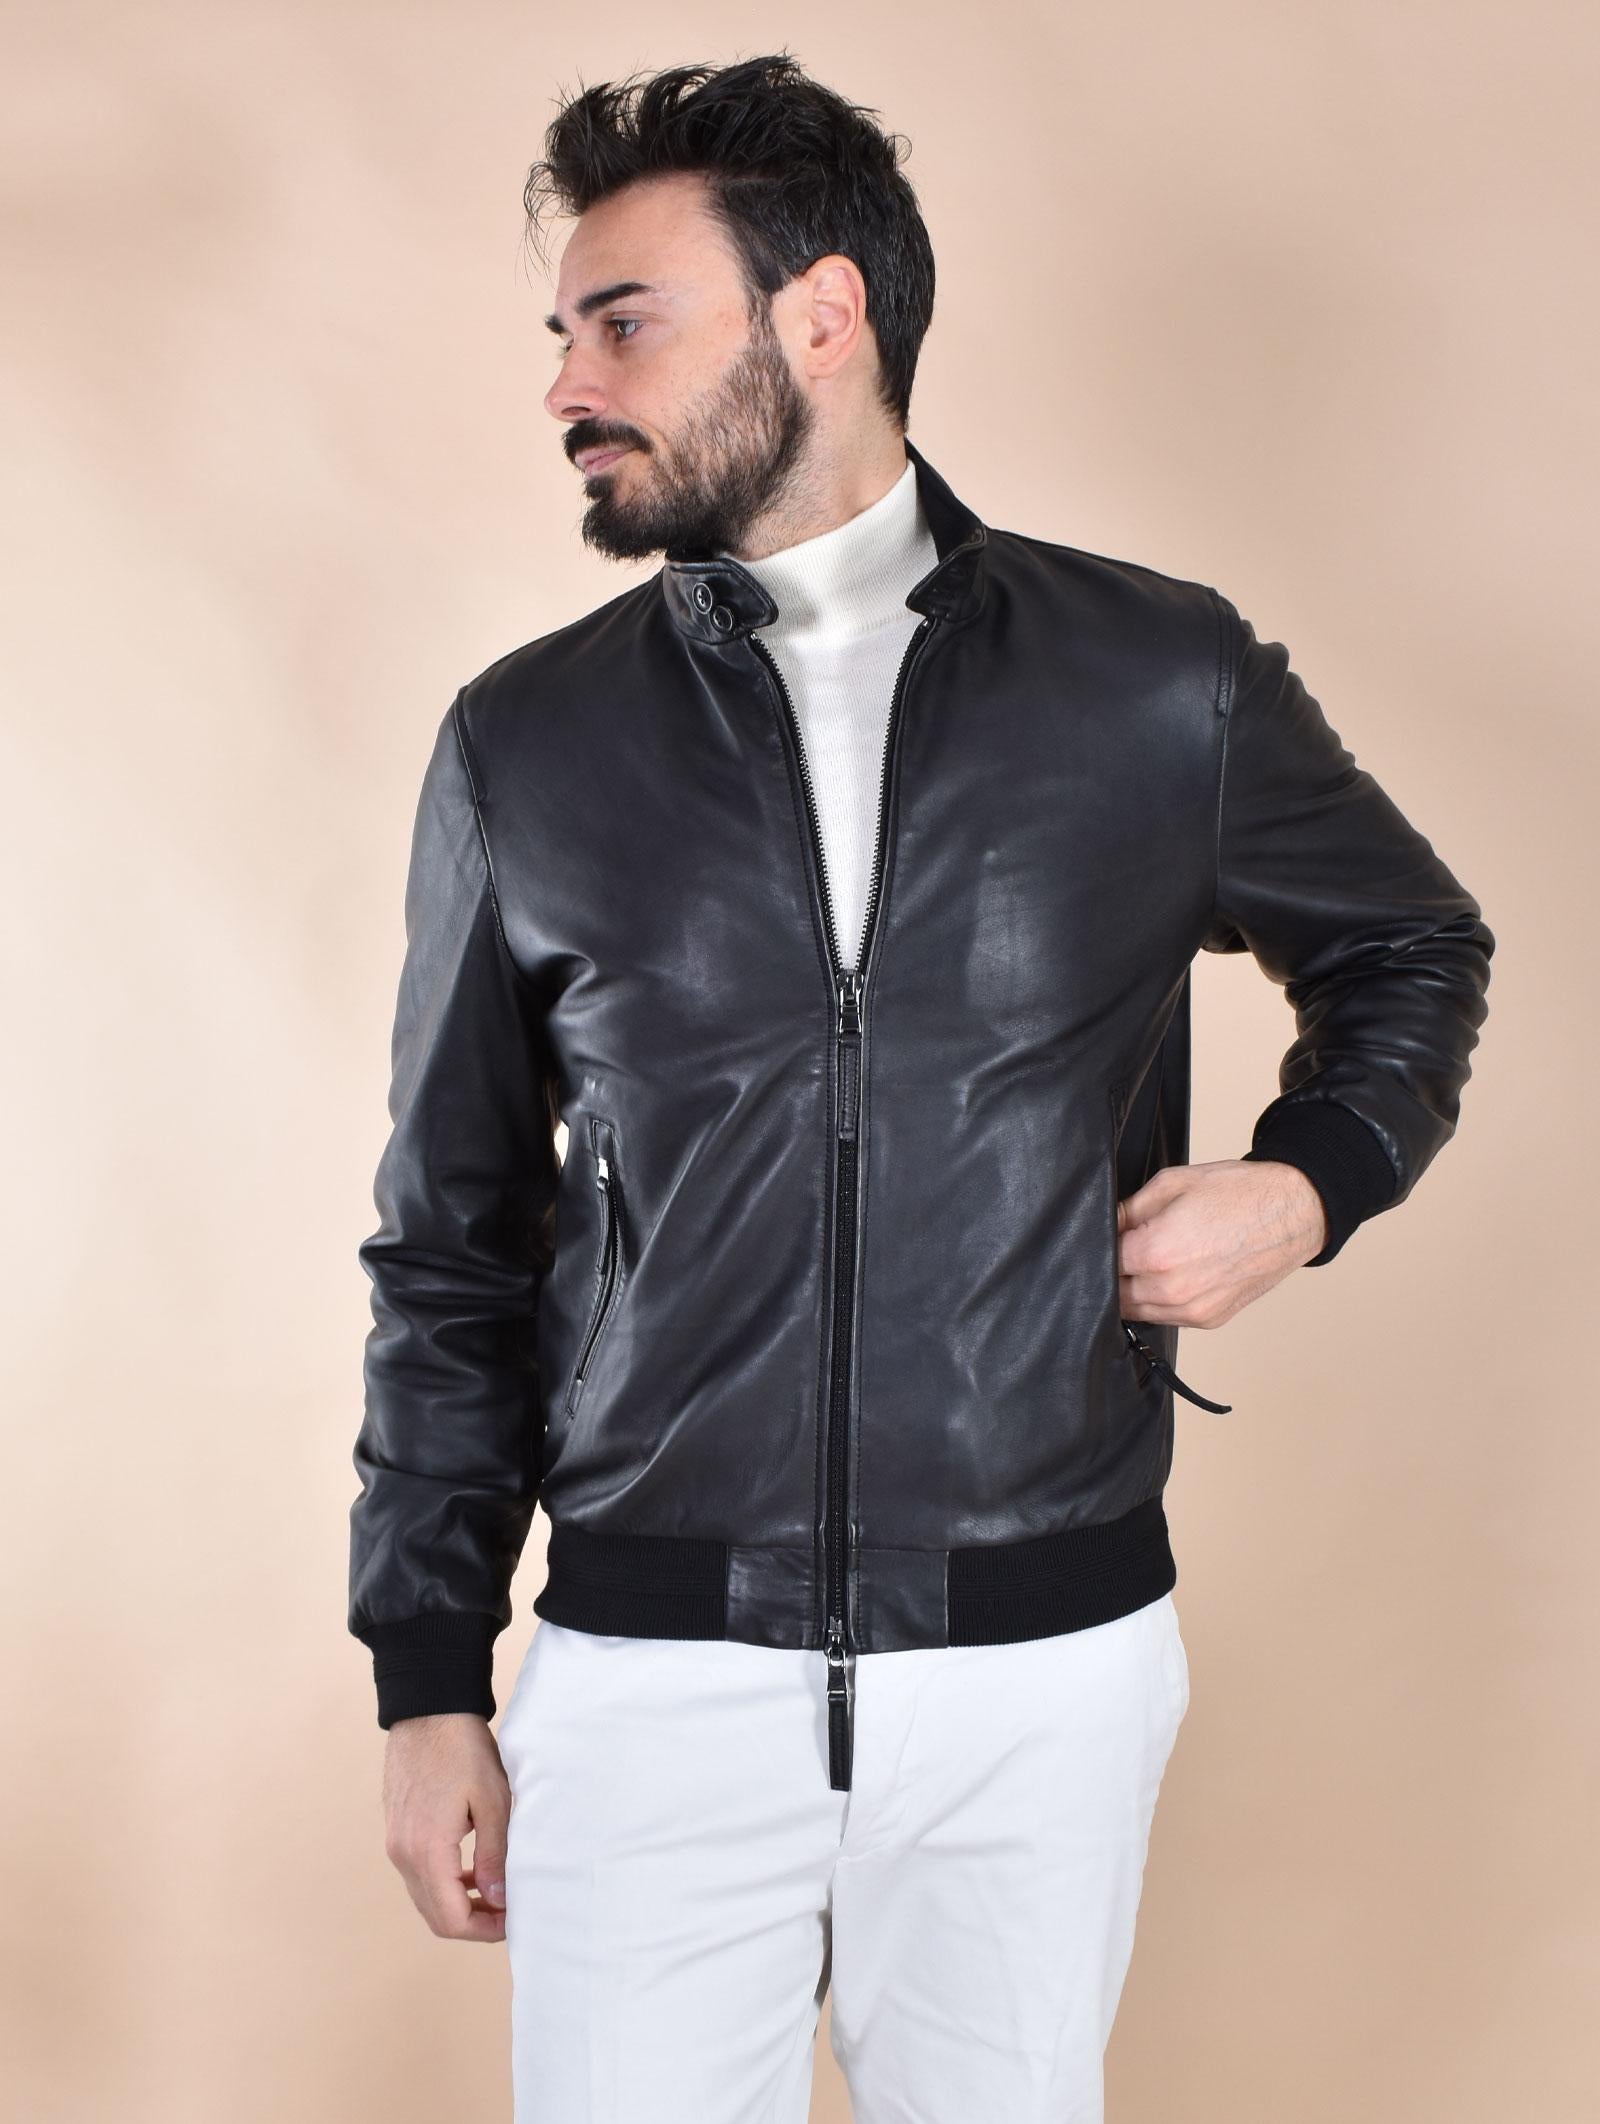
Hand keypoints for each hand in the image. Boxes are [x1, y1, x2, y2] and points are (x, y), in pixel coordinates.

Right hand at [380, 1713, 510, 1940]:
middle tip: (507, 1912)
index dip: (484, 1929)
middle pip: (434, 1915)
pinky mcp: (396, 1830)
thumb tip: (497, 1900)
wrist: (427, 1710)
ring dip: (457, 1902)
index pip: (450, 1918)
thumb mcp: (491, 1801)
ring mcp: (395, 1843)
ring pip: (424, 1896)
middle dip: (473, 1922)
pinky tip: (470, 1869)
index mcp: (427, 1851)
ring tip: (494, 1892)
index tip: (513, 1919)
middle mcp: (403, 1854)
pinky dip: (443, 1882)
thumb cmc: (463, 1749)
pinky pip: (417, 1873)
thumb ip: (494, 1855)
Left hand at [1116, 1158, 1328, 1328]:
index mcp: (1157, 1252)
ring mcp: (1192, 1309)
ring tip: (1147, 1260)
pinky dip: (1158, 1301)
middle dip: (1114, 1270)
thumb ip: (1129, 1209)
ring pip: (1136, 1311)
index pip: (1104, 1262)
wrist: (1292, 1213)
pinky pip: (1166, 1317)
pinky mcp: (1209, 1319)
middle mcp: (1172, 1289)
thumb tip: (1103, 1224)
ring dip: (1132, 1290)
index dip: (1101, 1245)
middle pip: (1115, 1292)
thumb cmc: (1238, 1192)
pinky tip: (1170, 1274)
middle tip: (1126, 1247)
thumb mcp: (1172, 1183)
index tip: (1106, 1234)